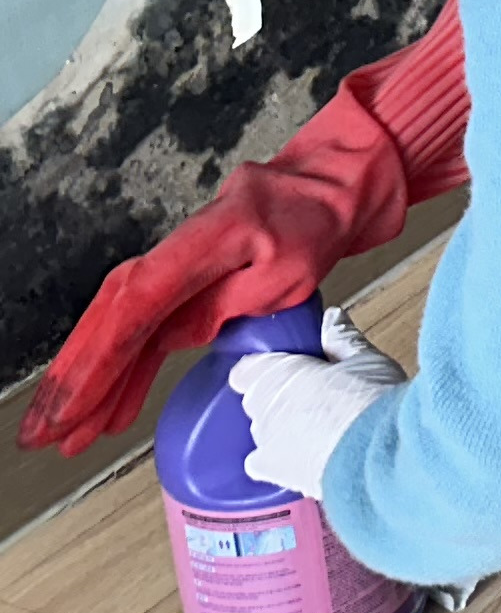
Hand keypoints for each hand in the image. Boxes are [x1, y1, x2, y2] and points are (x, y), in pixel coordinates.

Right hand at [17, 9, 461, 455]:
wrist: (343, 178)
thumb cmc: (325, 217)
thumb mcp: (291, 270)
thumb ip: (230, 304)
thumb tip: (173, 338)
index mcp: (201, 242)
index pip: (135, 309)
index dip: (98, 362)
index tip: (72, 408)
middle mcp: (178, 248)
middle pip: (112, 317)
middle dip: (75, 378)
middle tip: (46, 433)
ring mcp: (179, 261)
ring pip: (122, 322)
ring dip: (93, 378)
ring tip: (68, 434)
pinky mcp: (190, 275)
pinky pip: (148, 322)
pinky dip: (128, 364)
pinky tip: (112, 407)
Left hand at [229, 305, 405, 498]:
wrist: (376, 456)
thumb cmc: (372, 401)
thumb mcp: (367, 360)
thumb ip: (343, 339)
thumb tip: (332, 317)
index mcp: (278, 372)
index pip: (248, 367)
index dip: (267, 366)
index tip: (289, 367)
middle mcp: (262, 406)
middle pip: (259, 398)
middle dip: (280, 395)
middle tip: (314, 394)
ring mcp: (263, 440)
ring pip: (263, 427)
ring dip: (281, 425)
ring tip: (316, 427)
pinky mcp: (273, 471)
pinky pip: (261, 462)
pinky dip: (274, 458)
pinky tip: (297, 457)